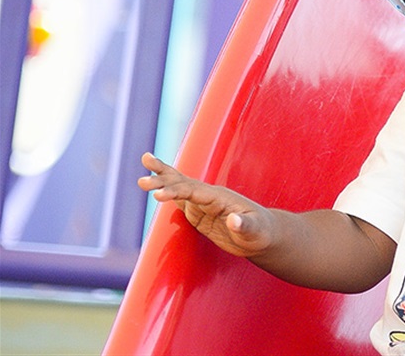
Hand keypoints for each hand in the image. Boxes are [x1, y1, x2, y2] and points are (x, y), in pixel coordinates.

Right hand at [138, 153, 274, 257]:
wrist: (262, 235)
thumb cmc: (261, 233)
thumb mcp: (255, 231)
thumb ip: (245, 225)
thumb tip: (234, 220)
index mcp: (221, 197)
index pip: (194, 191)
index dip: (175, 191)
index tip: (157, 195)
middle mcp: (210, 197)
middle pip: (183, 184)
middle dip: (164, 180)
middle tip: (142, 180)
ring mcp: (203, 204)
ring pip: (179, 188)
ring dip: (162, 180)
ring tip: (143, 170)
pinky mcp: (199, 214)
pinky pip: (180, 200)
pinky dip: (167, 193)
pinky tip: (155, 187)